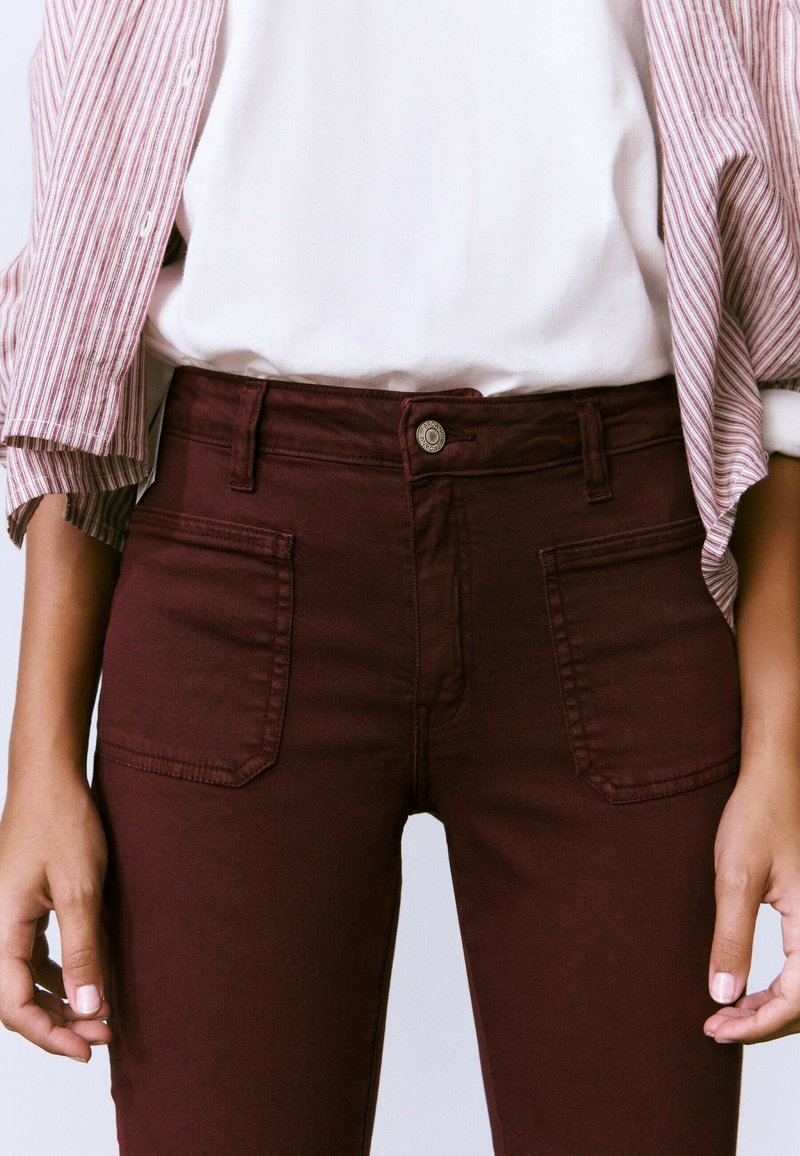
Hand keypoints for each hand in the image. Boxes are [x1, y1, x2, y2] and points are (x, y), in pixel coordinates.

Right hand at [0, 766, 112, 1061]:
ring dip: (57, 1002)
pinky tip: (82, 983)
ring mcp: (2, 917)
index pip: (12, 1004)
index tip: (87, 1048)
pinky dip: (53, 976)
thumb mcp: (81, 890)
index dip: (49, 1035)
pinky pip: (27, 956)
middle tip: (102, 1036)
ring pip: (20, 980)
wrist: (50, 779)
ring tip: (98, 1017)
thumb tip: (90, 1009)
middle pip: (13, 999)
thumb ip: (83, 951)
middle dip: (56, 1024)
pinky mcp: (16, 907)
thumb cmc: (63, 824)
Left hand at [704, 765, 799, 1043]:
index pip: (798, 998)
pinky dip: (778, 988)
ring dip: (770, 1008)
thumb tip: (723, 995)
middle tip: (714, 1029)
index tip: (717, 1029)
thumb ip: (732, 938)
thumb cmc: (758, 817)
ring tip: (725, 1016)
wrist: (776, 779)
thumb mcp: (736, 877)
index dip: (759, 1024)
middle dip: (762, 1022)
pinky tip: (746, 991)